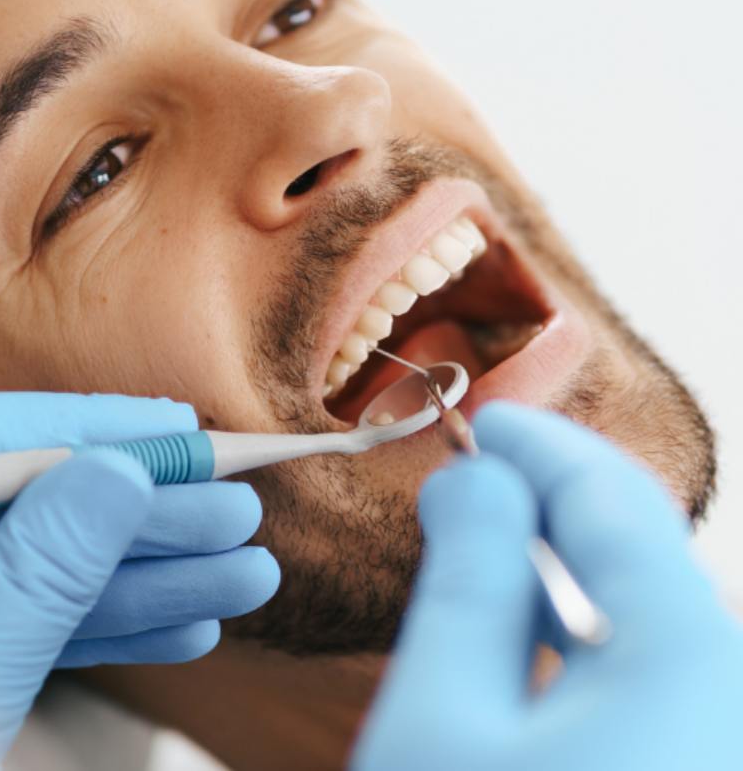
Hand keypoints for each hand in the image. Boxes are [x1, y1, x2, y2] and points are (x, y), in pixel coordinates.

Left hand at [0, 392, 278, 768]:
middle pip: (10, 508)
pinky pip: (11, 629)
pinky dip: (93, 632)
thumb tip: (121, 471)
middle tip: (239, 513)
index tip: (177, 428)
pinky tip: (181, 626)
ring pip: (25, 574)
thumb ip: (37, 572)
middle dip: (132, 520)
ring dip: (137, 581)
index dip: (82, 429)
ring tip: (242, 578)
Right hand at [352, 401, 742, 770]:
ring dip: (564, 564)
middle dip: (552, 498)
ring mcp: (719, 733)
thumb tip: (479, 479)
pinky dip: (587, 627)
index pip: (612, 498)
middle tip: (469, 473)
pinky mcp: (695, 762)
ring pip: (647, 610)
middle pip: (642, 549)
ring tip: (485, 543)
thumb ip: (468, 579)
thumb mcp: (440, 713)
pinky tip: (529, 631)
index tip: (478, 416)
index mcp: (683, 653)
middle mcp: (733, 690)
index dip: (539, 445)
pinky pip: (654, 670)